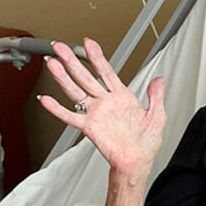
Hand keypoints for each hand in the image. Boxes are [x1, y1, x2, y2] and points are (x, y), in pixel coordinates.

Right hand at [38, 38, 166, 175]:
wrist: (138, 161)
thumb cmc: (146, 142)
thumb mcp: (157, 114)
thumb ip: (156, 95)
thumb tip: (159, 79)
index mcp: (122, 97)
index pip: (106, 71)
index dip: (97, 57)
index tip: (88, 43)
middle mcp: (106, 102)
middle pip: (86, 76)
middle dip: (73, 60)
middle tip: (61, 47)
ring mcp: (96, 113)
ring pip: (76, 91)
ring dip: (63, 77)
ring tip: (52, 64)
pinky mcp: (90, 127)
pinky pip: (70, 117)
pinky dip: (57, 109)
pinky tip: (47, 100)